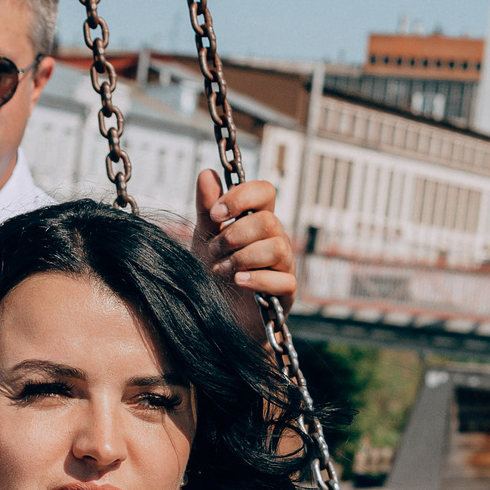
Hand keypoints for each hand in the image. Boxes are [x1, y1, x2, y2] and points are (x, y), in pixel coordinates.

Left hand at [192, 169, 298, 309]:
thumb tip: (207, 173)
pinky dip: (256, 279)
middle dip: (234, 235)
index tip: (216, 213)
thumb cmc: (212, 274)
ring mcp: (284, 266)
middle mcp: (275, 239)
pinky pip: (282, 280)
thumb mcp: (204, 238)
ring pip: (277, 247)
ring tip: (220, 270)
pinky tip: (237, 282)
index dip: (242, 197)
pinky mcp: (286, 293)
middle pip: (268, 221)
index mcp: (257, 221)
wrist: (211, 315)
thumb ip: (207, 208)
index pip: (265, 192)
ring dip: (243, 257)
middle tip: (213, 251)